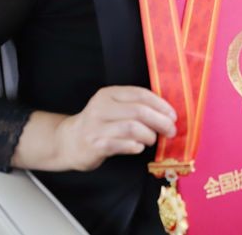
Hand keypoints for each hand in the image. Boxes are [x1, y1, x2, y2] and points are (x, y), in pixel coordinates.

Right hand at [53, 86, 176, 170]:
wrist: (69, 141)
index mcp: (109, 94)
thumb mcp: (114, 107)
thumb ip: (135, 106)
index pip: (141, 94)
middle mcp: (101, 107)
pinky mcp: (95, 145)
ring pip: (132, 128)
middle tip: (171, 131)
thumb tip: (167, 114)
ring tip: (151, 139)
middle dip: (160, 121)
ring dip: (149, 135)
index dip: (161, 105)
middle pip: (139, 111)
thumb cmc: (100, 124)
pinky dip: (135, 146)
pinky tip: (138, 147)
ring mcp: (96, 127)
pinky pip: (122, 145)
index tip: (173, 115)